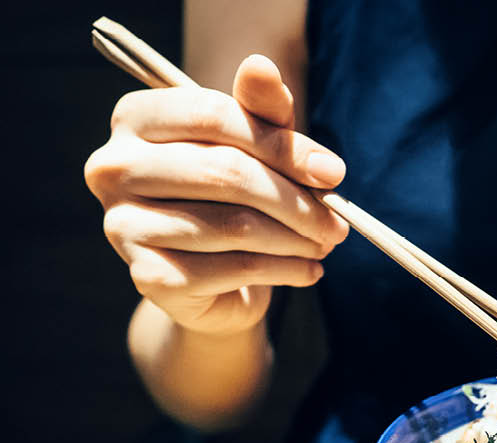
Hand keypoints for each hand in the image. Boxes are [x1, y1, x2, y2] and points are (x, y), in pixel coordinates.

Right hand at [84, 55, 347, 335]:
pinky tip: (308, 269)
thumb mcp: (256, 145)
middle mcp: (114, 167)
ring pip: (235, 226)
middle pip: (226, 173)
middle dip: (297, 199)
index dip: (282, 145)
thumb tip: (262, 65)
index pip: (213, 116)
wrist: (212, 278)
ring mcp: (123, 225)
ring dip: (296, 238)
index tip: (333, 173)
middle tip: (339, 220)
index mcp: (135, 118)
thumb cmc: (234, 194)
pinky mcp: (148, 276)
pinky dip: (283, 270)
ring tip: (325, 242)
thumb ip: (261, 108)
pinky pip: (232, 268)